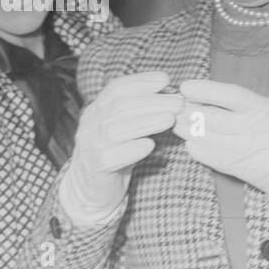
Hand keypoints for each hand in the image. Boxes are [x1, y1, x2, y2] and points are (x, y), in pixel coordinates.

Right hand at [60, 71, 181, 223]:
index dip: (141, 81)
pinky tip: (150, 146)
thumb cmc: (117, 153)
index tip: (165, 79)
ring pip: (115, 129)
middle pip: (119, 106)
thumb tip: (172, 95)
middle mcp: (90, 124)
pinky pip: (112, 157)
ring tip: (170, 119)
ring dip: (146, 122)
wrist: (93, 188)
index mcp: (97, 109)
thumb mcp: (126, 128)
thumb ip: (141, 112)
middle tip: (178, 102)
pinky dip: (132, 150)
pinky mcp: (96, 167)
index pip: (116, 88)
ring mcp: (90, 145)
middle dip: (151, 102)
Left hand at [173, 80, 268, 200]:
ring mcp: (258, 149)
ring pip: (214, 139)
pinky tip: (192, 146)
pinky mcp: (252, 169)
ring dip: (191, 133)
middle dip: (191, 113)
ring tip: (179, 127)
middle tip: (175, 110)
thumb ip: (243, 108)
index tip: (185, 87)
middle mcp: (264, 126)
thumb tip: (203, 99)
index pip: (233, 95)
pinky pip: (219, 159)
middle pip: (218, 118)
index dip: (207, 90)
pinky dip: (201, 152)